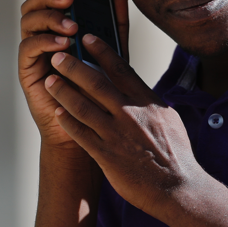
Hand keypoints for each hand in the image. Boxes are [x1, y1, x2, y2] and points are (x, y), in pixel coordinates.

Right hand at [18, 0, 130, 150]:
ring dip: (49, 18)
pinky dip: (45, 41)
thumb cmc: (97, 87)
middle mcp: (44, 33)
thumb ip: (116, 25)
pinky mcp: (28, 68)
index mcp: (62, 25)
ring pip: (29, 21)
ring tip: (72, 25)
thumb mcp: (113, 52)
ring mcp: (33, 50)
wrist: (87, 124)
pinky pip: (28, 47)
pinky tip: (63, 43)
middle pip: (35, 3)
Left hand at [44, 33, 204, 215]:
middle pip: (96, 83)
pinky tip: (57, 113)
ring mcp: (116, 134)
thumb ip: (148, 100)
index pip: (120, 69)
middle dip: (73, 66)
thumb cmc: (175, 153)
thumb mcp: (168, 118)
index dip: (101, 51)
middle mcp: (130, 113)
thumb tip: (135, 85)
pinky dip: (67, 122)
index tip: (86, 38)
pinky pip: (81, 134)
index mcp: (146, 101)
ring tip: (49, 81)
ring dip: (63, 92)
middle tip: (57, 56)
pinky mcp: (106, 155)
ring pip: (82, 106)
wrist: (177, 188)